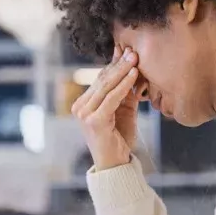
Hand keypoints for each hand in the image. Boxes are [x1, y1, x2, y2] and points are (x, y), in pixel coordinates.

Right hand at [72, 44, 142, 170]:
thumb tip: (133, 67)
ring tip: (135, 58)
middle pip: (102, 80)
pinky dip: (124, 85)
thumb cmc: (119, 138)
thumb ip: (125, 91)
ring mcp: (85, 114)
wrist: (116, 164)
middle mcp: (80, 108)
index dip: (113, 64)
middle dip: (118, 64)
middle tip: (132, 50)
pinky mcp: (94, 121)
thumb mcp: (123, 110)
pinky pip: (112, 98)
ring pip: (106, 86)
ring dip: (122, 70)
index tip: (125, 50)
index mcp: (83, 104)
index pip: (100, 79)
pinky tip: (134, 74)